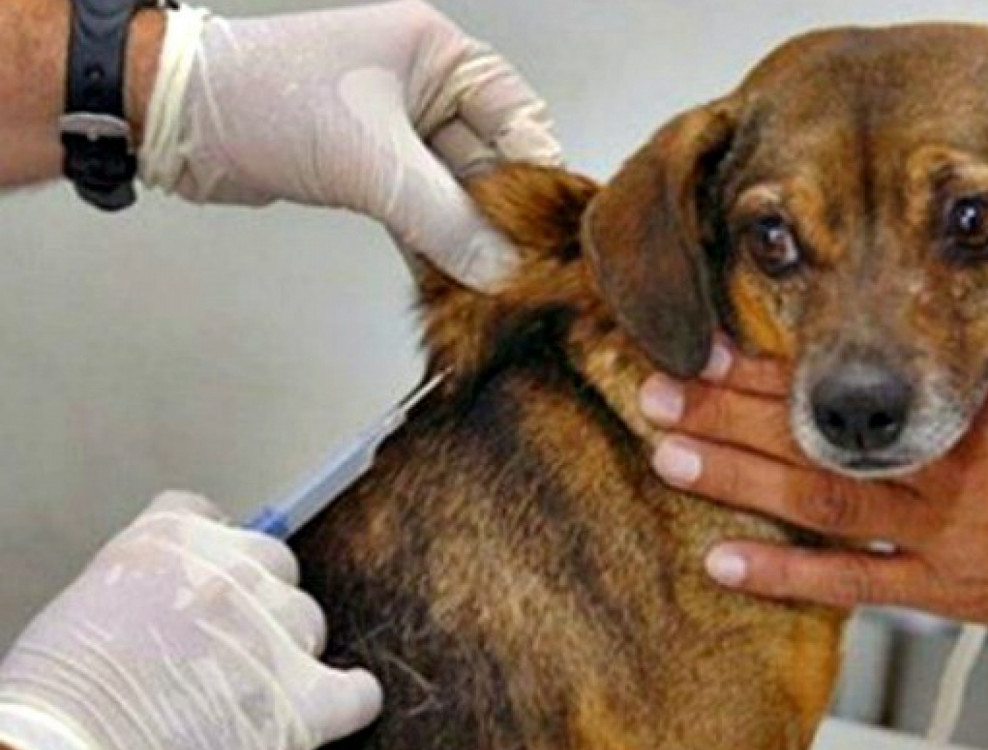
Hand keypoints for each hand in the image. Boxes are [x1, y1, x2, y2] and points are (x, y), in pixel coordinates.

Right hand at [0, 492, 381, 749]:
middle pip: (273, 565)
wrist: (69, 742)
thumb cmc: (62, 691)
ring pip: (307, 622)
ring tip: (245, 691)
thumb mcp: (87, 601)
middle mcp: (235, 567)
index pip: (209, 515)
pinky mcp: (303, 694)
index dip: (210, 553)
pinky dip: (348, 699)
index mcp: (174, 537)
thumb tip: (165, 603)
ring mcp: (275, 627)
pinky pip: (355, 691)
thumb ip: (143, 582)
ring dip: (287, 651)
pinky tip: (332, 705)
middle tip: (219, 648)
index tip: (205, 577)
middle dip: (254, 602)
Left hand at [142, 1, 561, 290]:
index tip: (553, 228)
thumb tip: (500, 269)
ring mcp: (398, 128)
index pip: (516, 116)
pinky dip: (431, 244)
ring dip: (465, 238)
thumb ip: (442, 219)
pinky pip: (420, 210)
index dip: (538, 174)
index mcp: (436, 54)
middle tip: (522, 270)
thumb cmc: (265, 100)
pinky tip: (449, 282)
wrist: (180, 121)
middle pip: (489, 161)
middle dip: (501, 217)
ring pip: (453, 192)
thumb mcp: (369, 161)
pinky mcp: (371, 166)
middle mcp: (425, 86)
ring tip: (490, 286)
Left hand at [639, 303, 987, 656]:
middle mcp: (954, 459)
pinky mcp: (956, 588)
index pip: (853, 367)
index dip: (770, 356)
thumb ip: (983, 324)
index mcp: (978, 390)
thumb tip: (914, 282)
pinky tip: (723, 559)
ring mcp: (951, 529)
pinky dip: (786, 575)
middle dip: (727, 409)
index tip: (706, 338)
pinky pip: (857, 586)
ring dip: (738, 477)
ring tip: (667, 453)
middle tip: (654, 388)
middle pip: (817, 430)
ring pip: (823, 500)